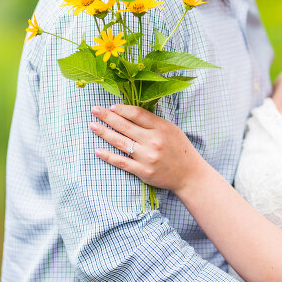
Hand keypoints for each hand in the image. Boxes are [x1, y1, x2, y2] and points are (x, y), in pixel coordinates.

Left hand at [89, 104, 206, 191]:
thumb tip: (128, 111)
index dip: (121, 109)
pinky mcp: (143, 172)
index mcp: (161, 128)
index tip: (111, 106)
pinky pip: (121, 162)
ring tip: (92, 126)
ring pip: (120, 142)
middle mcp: (153, 141)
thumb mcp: (171, 129)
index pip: (136, 114)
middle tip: (94, 110)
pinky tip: (97, 150)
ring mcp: (147, 157)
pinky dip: (108, 156)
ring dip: (104, 133)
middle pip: (125, 126)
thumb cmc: (179, 149)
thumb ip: (152, 121)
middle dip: (107, 117)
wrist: (189, 175)